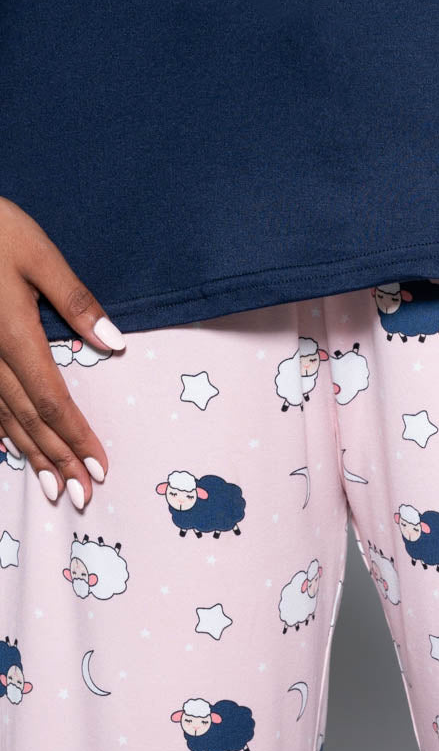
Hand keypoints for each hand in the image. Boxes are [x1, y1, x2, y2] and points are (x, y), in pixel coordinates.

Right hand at [0, 195, 123, 507]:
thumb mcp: (37, 253)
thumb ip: (75, 301)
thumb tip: (116, 346)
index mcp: (13, 334)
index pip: (52, 401)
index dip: (76, 438)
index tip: (99, 469)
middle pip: (27, 420)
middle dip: (57, 460)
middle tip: (81, 497)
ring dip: (29, 454)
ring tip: (52, 487)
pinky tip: (6, 450)